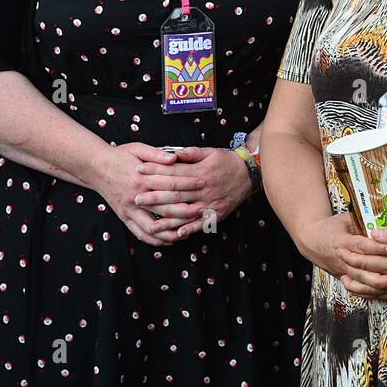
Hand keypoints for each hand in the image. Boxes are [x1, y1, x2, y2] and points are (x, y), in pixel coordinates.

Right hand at [94, 143, 201, 246]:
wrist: (95, 167)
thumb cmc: (120, 156)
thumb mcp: (138, 148)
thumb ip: (157, 153)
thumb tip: (175, 157)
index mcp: (141, 180)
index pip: (169, 185)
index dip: (188, 185)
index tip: (203, 184)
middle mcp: (135, 198)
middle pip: (165, 209)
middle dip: (186, 212)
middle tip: (202, 211)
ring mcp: (128, 210)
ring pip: (153, 227)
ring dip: (171, 232)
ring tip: (188, 232)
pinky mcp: (123, 217)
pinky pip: (139, 233)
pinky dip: (155, 240)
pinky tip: (168, 241)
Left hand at [134, 146, 251, 240]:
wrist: (250, 173)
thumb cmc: (226, 161)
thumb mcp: (210, 152)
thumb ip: (191, 152)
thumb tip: (172, 153)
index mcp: (200, 171)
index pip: (173, 171)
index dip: (155, 170)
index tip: (139, 170)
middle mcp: (204, 188)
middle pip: (175, 193)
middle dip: (155, 196)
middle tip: (137, 198)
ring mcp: (210, 202)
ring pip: (186, 211)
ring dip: (168, 219)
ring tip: (150, 222)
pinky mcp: (217, 213)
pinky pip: (201, 223)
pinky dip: (190, 229)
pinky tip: (177, 234)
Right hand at [302, 213, 386, 300]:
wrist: (311, 240)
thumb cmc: (331, 227)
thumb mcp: (345, 219)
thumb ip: (363, 221)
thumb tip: (384, 220)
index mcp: (342, 242)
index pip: (361, 246)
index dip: (377, 248)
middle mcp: (342, 260)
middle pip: (362, 272)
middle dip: (380, 278)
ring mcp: (343, 272)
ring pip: (362, 284)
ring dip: (380, 290)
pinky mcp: (345, 279)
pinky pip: (361, 290)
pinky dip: (376, 295)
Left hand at [339, 226, 386, 297]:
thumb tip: (373, 233)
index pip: (369, 262)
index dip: (353, 256)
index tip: (341, 248)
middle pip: (368, 278)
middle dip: (352, 269)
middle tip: (338, 261)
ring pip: (376, 291)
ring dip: (359, 286)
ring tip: (346, 280)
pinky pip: (386, 293)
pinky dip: (373, 291)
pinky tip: (369, 287)